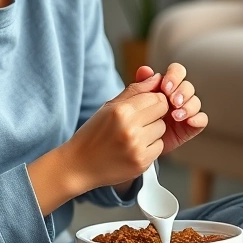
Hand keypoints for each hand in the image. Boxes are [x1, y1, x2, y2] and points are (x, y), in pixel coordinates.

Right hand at [62, 72, 169, 190]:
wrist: (79, 165)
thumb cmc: (94, 133)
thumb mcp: (110, 106)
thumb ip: (135, 90)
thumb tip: (156, 76)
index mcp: (121, 111)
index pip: (157, 97)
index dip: (153, 100)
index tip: (144, 106)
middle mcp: (130, 128)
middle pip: (163, 111)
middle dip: (155, 114)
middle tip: (139, 121)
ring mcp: (136, 147)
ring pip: (162, 130)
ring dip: (152, 131)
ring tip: (133, 136)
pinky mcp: (141, 163)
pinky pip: (159, 148)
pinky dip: (150, 147)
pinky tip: (134, 149)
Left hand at [135, 63, 207, 154]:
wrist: (132, 145)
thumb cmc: (132, 121)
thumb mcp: (132, 103)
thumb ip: (139, 86)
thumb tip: (146, 70)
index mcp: (166, 85)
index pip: (176, 71)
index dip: (174, 76)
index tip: (165, 87)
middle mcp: (177, 96)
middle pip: (188, 86)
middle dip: (182, 92)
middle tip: (173, 101)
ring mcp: (185, 111)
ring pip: (195, 101)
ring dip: (188, 106)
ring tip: (176, 116)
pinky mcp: (191, 126)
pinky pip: (202, 119)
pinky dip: (198, 119)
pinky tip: (189, 121)